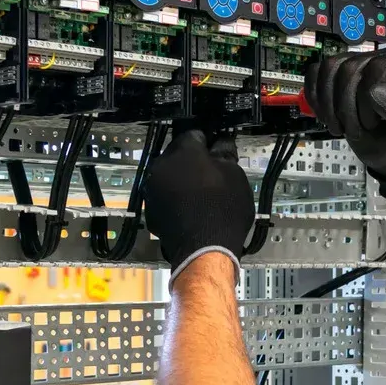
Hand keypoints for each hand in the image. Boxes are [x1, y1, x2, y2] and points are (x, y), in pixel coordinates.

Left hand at [143, 127, 254, 279]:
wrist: (204, 250)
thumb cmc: (222, 211)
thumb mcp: (235, 176)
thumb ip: (225, 154)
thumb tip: (221, 144)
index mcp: (183, 151)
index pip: (194, 134)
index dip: (208, 141)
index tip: (218, 150)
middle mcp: (161, 166)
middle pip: (177, 155)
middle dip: (193, 161)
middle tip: (212, 174)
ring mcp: (152, 189)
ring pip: (169, 176)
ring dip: (182, 180)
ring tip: (203, 194)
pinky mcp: (150, 210)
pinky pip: (164, 197)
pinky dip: (175, 199)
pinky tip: (192, 209)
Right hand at [304, 47, 385, 201]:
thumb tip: (376, 91)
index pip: (377, 68)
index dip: (368, 100)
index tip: (374, 124)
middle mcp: (385, 56)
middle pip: (349, 68)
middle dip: (347, 107)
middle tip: (356, 130)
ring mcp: (360, 61)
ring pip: (329, 68)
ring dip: (330, 105)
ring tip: (342, 125)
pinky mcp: (339, 72)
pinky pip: (316, 72)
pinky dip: (316, 97)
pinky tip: (328, 116)